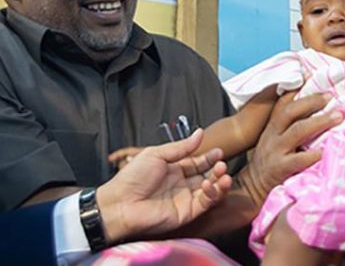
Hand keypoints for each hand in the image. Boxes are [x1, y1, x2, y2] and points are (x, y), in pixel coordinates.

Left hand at [97, 129, 231, 243]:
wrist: (122, 202)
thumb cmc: (133, 177)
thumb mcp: (157, 154)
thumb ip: (181, 147)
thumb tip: (200, 133)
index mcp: (173, 169)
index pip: (197, 162)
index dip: (209, 157)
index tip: (219, 151)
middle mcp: (180, 184)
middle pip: (206, 175)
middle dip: (216, 168)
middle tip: (222, 162)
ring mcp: (184, 198)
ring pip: (210, 189)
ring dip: (219, 181)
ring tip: (222, 172)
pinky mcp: (187, 212)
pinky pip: (205, 202)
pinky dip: (212, 193)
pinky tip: (210, 184)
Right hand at [236, 90, 341, 207]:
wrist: (252, 186)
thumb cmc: (270, 161)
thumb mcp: (273, 139)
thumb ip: (288, 127)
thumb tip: (314, 113)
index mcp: (272, 127)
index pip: (282, 103)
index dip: (297, 89)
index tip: (313, 78)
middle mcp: (272, 135)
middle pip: (290, 112)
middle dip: (311, 102)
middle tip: (331, 97)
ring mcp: (275, 151)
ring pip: (297, 131)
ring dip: (319, 122)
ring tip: (338, 117)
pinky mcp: (280, 168)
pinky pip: (299, 159)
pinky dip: (314, 154)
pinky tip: (326, 150)